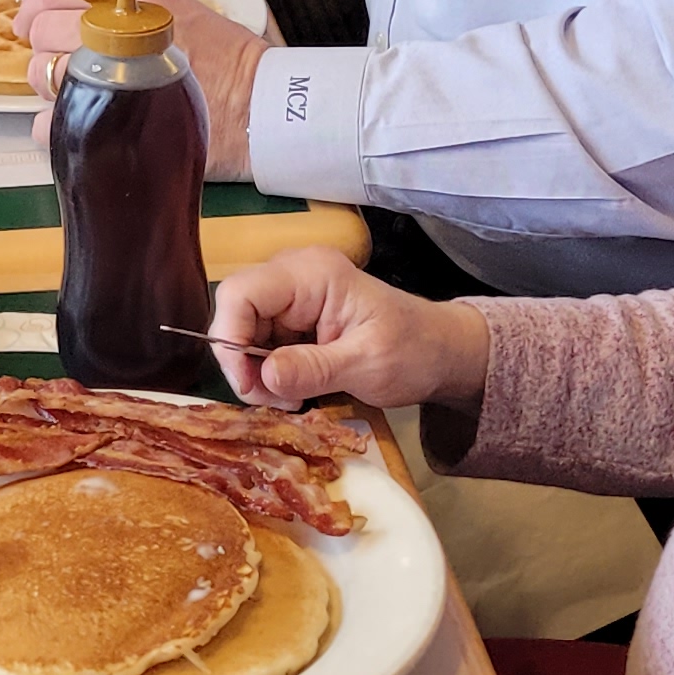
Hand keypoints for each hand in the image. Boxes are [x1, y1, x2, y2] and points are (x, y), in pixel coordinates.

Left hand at [18, 0, 263, 180]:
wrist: (262, 105)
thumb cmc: (229, 60)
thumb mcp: (182, 10)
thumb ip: (134, 4)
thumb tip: (83, 7)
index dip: (37, 5)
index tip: (32, 19)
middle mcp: (113, 29)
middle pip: (43, 30)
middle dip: (41, 46)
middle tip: (54, 59)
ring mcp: (105, 74)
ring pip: (39, 73)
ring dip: (47, 83)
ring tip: (75, 91)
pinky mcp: (105, 121)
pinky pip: (48, 123)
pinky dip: (55, 125)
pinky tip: (80, 123)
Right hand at [201, 249, 489, 414]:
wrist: (442, 353)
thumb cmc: (414, 351)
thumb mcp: (368, 365)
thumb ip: (315, 369)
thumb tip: (264, 376)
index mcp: (312, 274)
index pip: (241, 293)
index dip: (231, 339)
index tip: (250, 386)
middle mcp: (294, 276)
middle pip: (236, 313)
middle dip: (244, 362)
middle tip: (274, 400)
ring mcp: (292, 296)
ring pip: (244, 331)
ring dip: (257, 372)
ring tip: (290, 398)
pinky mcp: (293, 317)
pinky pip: (261, 341)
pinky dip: (269, 371)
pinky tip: (295, 389)